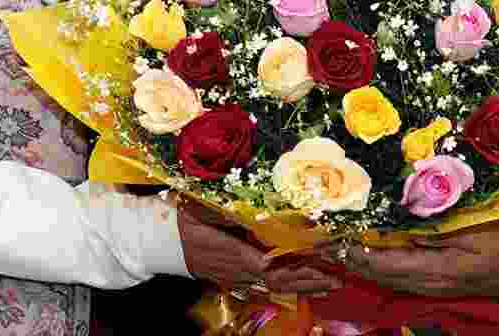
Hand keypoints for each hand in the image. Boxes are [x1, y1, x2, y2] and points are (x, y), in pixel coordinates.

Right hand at [176, 200, 339, 295]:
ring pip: (275, 286)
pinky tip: (299, 288)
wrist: (161, 243)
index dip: (301, 266)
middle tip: (338, 281)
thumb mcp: (207, 211)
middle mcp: (242, 271)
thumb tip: (261, 214)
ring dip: (302, 287)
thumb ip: (234, 215)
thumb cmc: (184, 222)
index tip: (324, 261)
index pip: (277, 265)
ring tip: (327, 286)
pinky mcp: (233, 278)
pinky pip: (264, 286)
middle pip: (282, 281)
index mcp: (239, 253)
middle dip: (310, 281)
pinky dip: (284, 287)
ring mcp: (237, 277)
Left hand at [325, 225, 498, 297]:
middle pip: (382, 276)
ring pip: (389, 281)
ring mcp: (434, 289)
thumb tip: (400, 230)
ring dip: (365, 268)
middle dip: (353, 262)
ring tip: (342, 252)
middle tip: (328, 246)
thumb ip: (434, 232)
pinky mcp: (438, 287)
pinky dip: (382, 271)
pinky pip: (402, 281)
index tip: (338, 240)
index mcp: (437, 269)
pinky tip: (372, 262)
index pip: (387, 264)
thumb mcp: (470, 231)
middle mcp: (430, 284)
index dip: (359, 254)